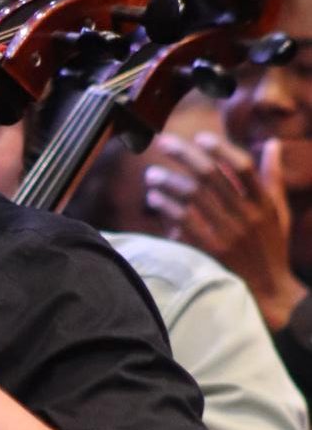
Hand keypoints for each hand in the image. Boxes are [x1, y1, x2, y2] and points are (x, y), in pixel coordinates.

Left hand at [144, 130, 306, 328]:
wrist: (269, 292)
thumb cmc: (271, 247)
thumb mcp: (278, 212)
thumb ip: (273, 177)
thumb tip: (272, 143)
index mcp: (264, 203)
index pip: (243, 167)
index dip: (221, 149)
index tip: (200, 137)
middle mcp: (246, 216)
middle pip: (212, 176)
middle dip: (184, 156)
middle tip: (163, 142)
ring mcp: (228, 235)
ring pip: (193, 198)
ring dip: (168, 182)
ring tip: (151, 174)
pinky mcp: (211, 252)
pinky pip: (183, 223)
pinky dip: (166, 208)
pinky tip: (154, 199)